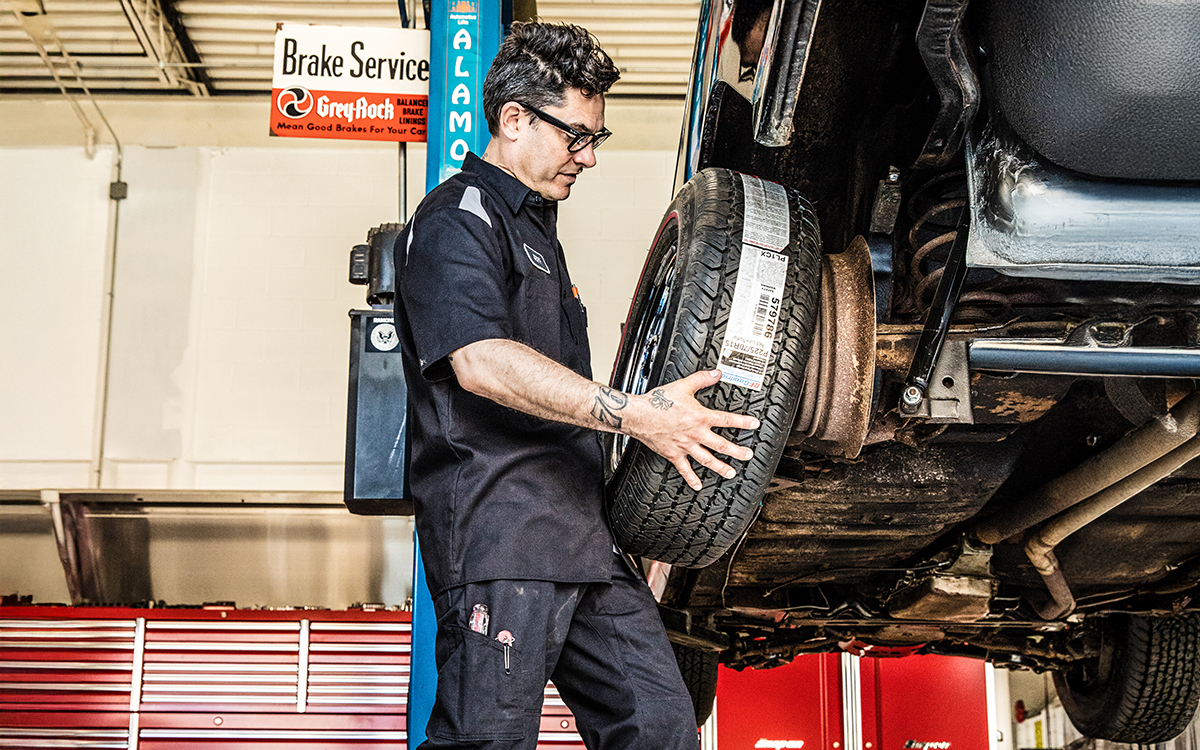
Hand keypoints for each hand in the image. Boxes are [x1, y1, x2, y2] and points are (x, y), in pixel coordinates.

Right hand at [628, 369, 759, 490]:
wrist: (638, 415)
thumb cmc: (658, 401)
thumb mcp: (683, 385)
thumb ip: (702, 379)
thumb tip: (716, 373)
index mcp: (700, 417)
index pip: (726, 420)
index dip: (742, 422)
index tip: (754, 425)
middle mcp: (695, 433)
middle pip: (721, 445)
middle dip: (737, 451)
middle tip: (748, 456)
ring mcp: (685, 446)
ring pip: (706, 459)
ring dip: (720, 467)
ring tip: (731, 473)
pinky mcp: (673, 454)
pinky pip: (684, 469)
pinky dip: (691, 478)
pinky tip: (698, 485)